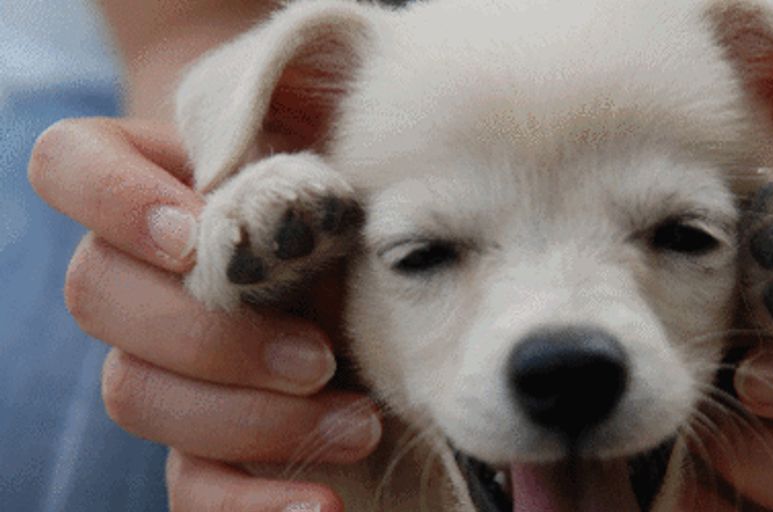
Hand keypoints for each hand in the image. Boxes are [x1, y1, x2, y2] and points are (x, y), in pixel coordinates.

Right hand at [29, 118, 381, 510]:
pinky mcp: (198, 440)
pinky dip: (249, 505)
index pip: (69, 164)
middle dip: (212, 334)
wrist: (361, 258)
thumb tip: (301, 198)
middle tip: (319, 354)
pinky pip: (187, 487)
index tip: (195, 229)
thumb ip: (297, 153)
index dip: (113, 198)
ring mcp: (155, 360)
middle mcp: (134, 274)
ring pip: (137, 395)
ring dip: (249, 417)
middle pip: (98, 296)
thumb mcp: (329, 161)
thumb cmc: (345, 197)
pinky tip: (320, 506)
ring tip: (359, 421)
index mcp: (149, 186)